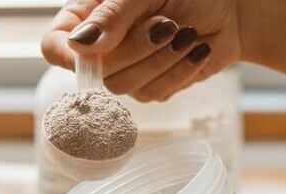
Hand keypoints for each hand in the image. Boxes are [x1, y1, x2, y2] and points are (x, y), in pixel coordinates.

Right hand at [41, 0, 242, 101]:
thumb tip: (79, 45)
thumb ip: (113, 16)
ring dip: (162, 60)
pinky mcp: (151, 86)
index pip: (55, 45)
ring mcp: (126, 69)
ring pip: (126, 88)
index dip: (67, 55)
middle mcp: (101, 46)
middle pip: (97, 72)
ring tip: (186, 33)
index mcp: (87, 16)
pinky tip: (197, 50)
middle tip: (167, 24)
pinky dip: (180, 71)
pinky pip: (155, 93)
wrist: (230, 7)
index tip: (95, 51)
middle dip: (137, 50)